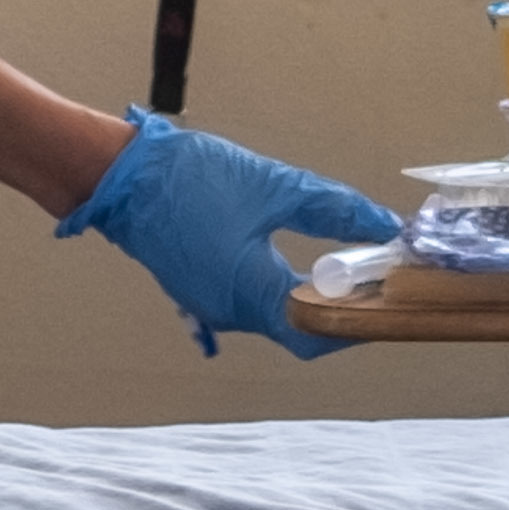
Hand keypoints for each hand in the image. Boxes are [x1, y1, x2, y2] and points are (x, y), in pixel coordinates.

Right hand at [57, 111, 407, 357]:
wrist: (118, 175)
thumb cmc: (191, 179)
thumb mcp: (275, 186)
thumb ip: (334, 210)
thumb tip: (384, 226)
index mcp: (248, 294)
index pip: (316, 334)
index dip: (357, 322)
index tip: (389, 299)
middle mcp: (229, 312)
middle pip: (299, 326)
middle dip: (341, 303)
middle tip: (378, 273)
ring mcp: (211, 303)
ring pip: (275, 312)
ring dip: (311, 293)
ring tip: (350, 262)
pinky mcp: (201, 288)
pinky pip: (251, 298)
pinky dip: (282, 286)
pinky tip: (302, 259)